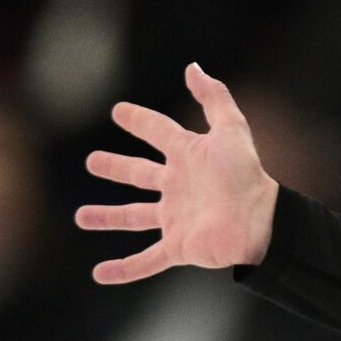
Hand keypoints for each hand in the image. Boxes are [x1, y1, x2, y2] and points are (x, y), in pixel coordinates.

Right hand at [75, 63, 279, 283]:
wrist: (259, 221)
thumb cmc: (246, 174)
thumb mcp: (230, 128)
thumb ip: (213, 97)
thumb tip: (192, 67)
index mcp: (189, 156)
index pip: (159, 132)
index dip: (140, 121)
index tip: (119, 111)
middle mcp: (179, 186)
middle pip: (140, 175)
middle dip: (116, 168)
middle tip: (92, 161)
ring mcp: (176, 218)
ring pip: (134, 217)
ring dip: (108, 217)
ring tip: (81, 216)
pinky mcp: (178, 247)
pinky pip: (145, 261)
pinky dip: (122, 270)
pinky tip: (99, 273)